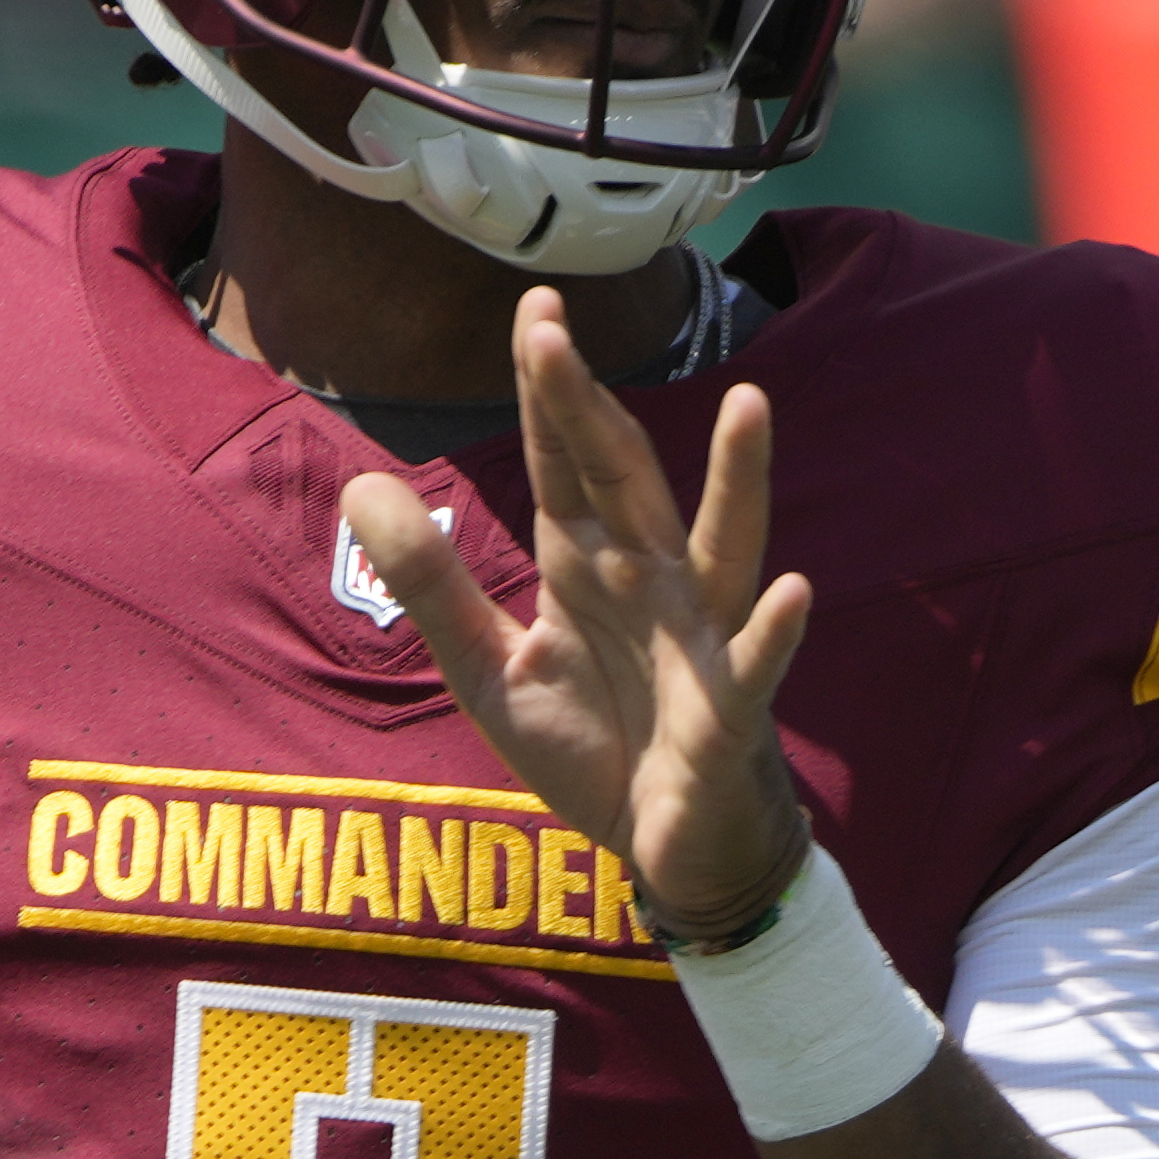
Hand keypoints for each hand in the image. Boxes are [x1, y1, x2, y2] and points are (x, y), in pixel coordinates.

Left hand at [342, 284, 812, 942]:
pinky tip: (797, 591)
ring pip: (721, 547)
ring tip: (748, 406)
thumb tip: (361, 486)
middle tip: (554, 327)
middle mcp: (650, 580)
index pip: (563, 460)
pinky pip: (754, 667)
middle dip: (589, 406)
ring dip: (738, 481)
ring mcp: (699, 638)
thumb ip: (431, 585)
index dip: (546, 389)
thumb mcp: (490, 670)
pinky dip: (775, 633)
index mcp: (587, 564)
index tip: (534, 309)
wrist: (665, 849)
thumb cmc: (594, 749)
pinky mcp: (728, 712)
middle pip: (621, 479)